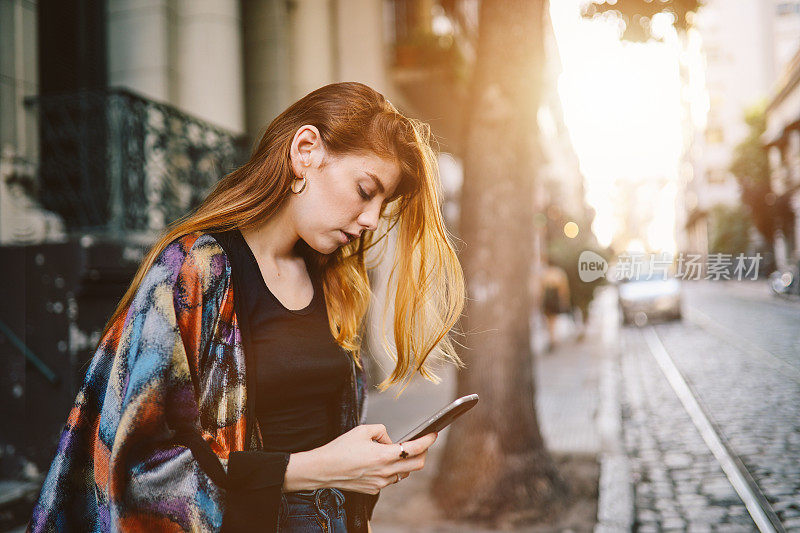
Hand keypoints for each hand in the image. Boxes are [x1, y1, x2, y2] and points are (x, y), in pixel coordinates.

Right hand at [290, 424, 437, 494]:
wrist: (322, 470)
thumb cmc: (339, 449)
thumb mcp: (362, 430)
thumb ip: (381, 431)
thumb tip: (390, 440)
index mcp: (384, 456)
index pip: (415, 449)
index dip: (428, 441)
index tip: (433, 434)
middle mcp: (385, 472)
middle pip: (417, 465)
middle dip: (423, 453)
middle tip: (421, 444)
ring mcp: (380, 483)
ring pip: (403, 473)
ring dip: (405, 462)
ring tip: (395, 451)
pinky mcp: (374, 489)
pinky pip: (390, 479)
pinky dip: (392, 470)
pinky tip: (381, 462)